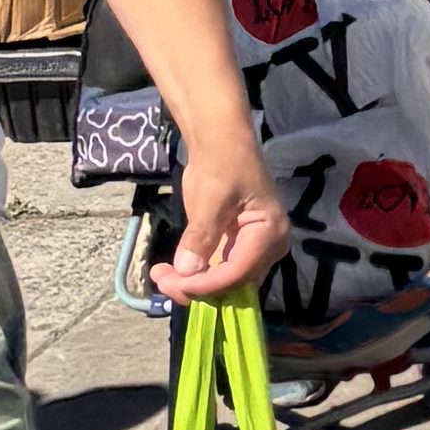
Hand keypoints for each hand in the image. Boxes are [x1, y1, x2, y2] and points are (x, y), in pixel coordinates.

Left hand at [157, 140, 289, 308]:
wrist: (219, 142)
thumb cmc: (222, 162)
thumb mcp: (211, 198)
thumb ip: (201, 236)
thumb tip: (186, 271)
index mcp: (269, 234)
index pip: (238, 272)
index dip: (206, 283)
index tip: (175, 283)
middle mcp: (265, 249)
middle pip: (231, 283)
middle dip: (196, 287)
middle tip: (161, 281)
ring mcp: (249, 251)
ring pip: (220, 282)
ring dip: (190, 284)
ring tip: (159, 275)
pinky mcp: (231, 249)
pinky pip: (213, 272)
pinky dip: (191, 276)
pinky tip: (168, 272)